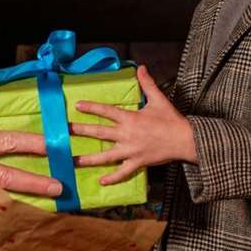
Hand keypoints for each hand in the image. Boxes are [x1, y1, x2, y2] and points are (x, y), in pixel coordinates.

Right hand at [0, 74, 59, 197]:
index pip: (10, 142)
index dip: (34, 143)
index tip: (54, 145)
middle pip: (10, 178)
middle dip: (37, 182)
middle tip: (60, 186)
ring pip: (1, 196)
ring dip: (25, 199)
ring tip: (48, 203)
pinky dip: (4, 208)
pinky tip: (22, 211)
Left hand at [70, 68, 194, 184]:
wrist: (184, 140)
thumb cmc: (171, 120)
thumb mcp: (159, 100)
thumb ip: (147, 84)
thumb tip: (140, 68)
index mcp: (130, 119)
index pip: (107, 112)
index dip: (92, 108)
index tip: (78, 106)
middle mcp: (127, 135)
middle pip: (100, 133)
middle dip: (82, 131)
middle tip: (66, 132)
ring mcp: (131, 151)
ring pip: (106, 156)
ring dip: (89, 159)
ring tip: (74, 161)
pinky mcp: (138, 162)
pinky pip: (122, 172)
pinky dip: (112, 178)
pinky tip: (101, 182)